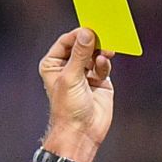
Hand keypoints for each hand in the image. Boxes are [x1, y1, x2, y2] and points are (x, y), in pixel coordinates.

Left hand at [39, 28, 114, 161]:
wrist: (81, 133)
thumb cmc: (68, 108)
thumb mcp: (70, 76)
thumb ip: (80, 53)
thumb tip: (87, 32)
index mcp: (54, 63)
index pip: (67, 40)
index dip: (78, 34)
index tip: (90, 28)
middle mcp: (69, 66)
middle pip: (82, 44)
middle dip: (92, 40)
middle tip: (103, 34)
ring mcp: (85, 73)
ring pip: (94, 53)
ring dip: (101, 50)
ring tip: (107, 50)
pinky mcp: (99, 81)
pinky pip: (103, 64)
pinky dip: (105, 62)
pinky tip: (105, 63)